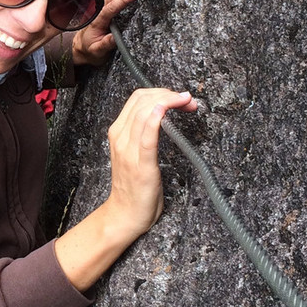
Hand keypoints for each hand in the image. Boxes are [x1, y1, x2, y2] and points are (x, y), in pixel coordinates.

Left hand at [71, 0, 145, 65]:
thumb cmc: (91, 50)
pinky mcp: (107, 5)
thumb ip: (105, 44)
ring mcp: (103, 6)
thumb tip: (113, 38)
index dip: (124, 0)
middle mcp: (100, 10)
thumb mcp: (97, 51)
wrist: (81, 47)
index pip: (112, 8)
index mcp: (98, 20)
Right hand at [104, 87, 197, 239]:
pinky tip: (164, 111)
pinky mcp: (141, 165)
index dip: (162, 92)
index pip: (138, 98)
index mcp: (118, 132)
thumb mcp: (135, 152)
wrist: (124, 213)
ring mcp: (129, 151)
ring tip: (187, 103)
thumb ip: (144, 133)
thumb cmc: (134, 185)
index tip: (180, 98)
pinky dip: (154, 119)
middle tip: (188, 101)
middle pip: (142, 100)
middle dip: (168, 94)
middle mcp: (120, 138)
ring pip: (144, 112)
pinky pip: (146, 137)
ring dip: (169, 101)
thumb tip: (162, 115)